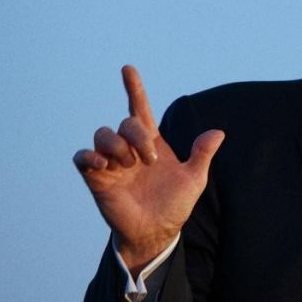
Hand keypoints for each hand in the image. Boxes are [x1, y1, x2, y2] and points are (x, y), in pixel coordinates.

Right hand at [73, 66, 224, 275]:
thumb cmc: (174, 205)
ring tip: (130, 165)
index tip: (128, 69)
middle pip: (125, 124)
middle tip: (150, 159)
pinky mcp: (97, 178)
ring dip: (116, 145)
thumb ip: (202, 154)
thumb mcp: (194, 179)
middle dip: (137, 136)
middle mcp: (130, 149)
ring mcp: (112, 163)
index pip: (139, 109)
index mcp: (152, 143)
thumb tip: (218, 132)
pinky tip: (104, 164)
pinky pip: (82, 157)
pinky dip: (89, 156)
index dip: (134, 88)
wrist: (157, 232)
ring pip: (102, 135)